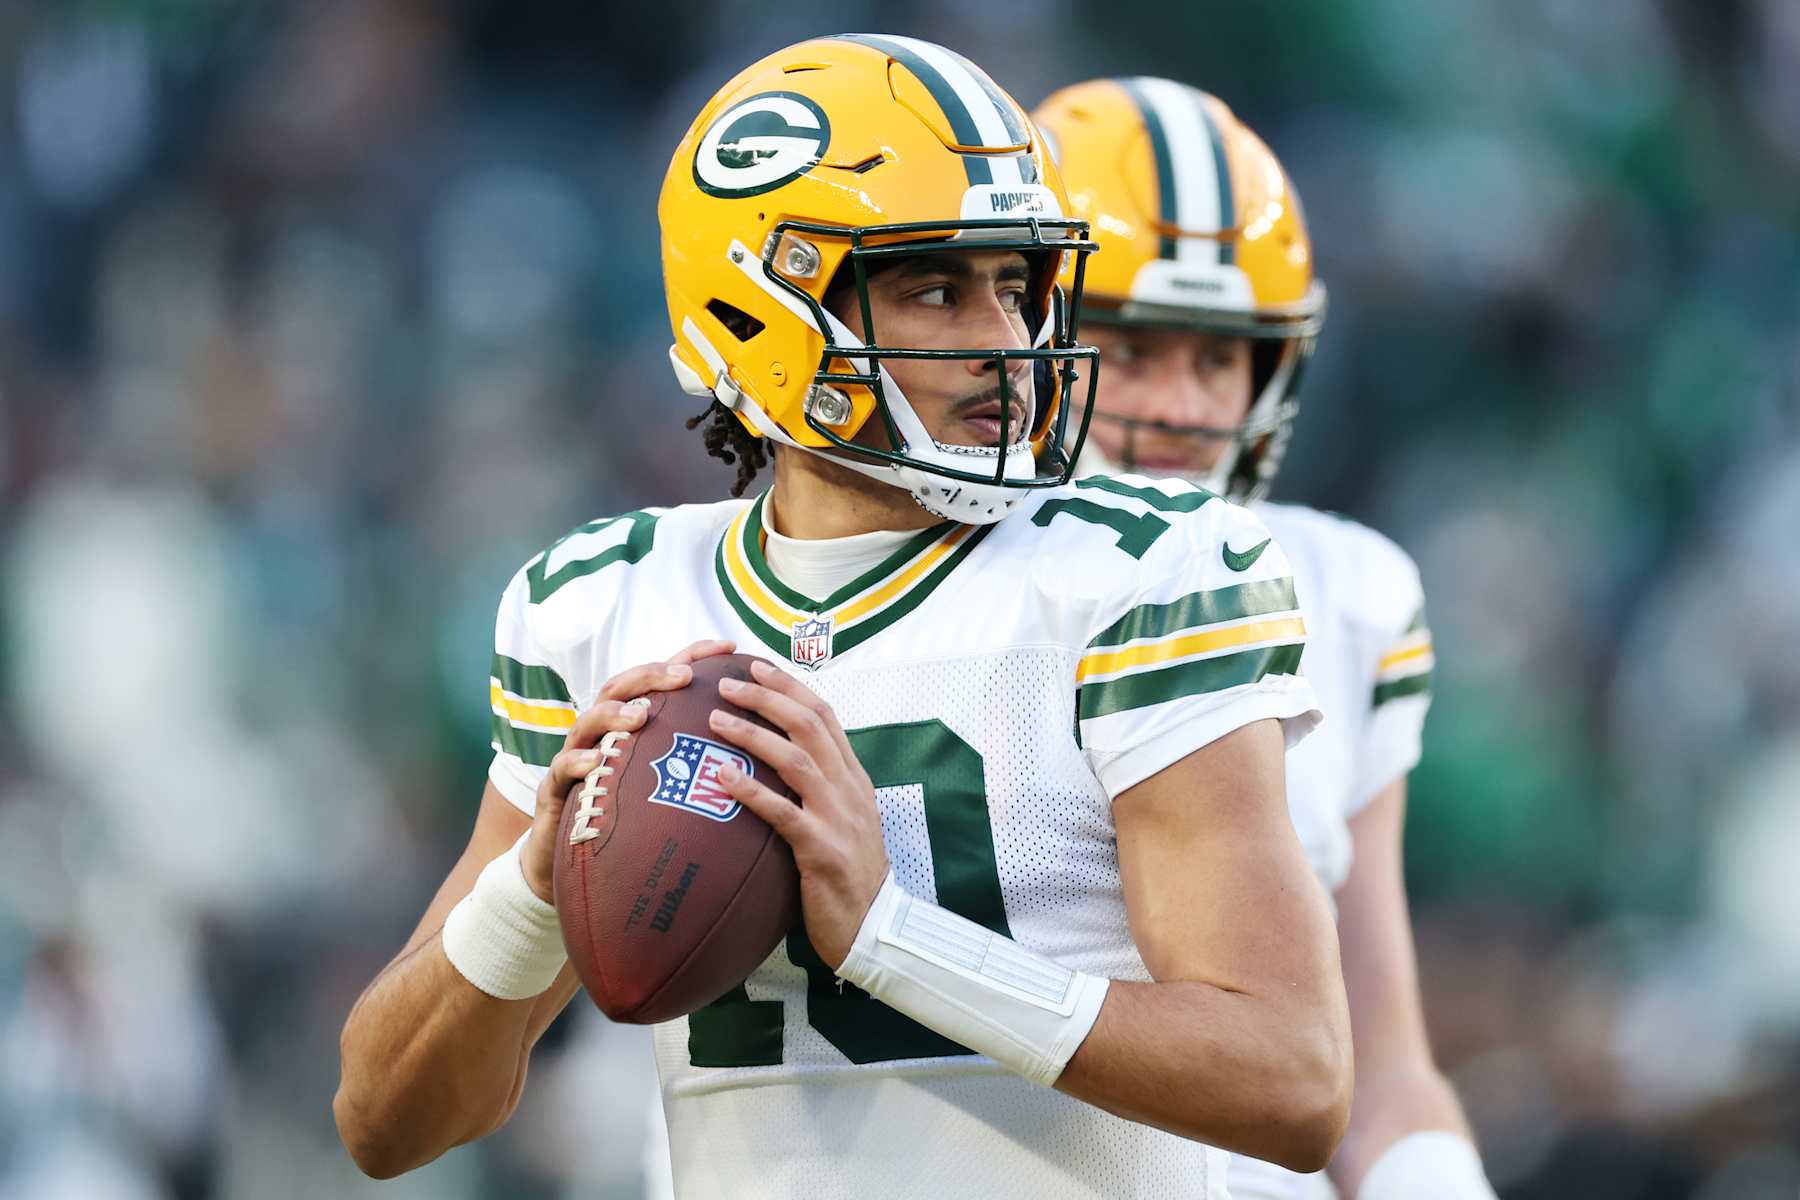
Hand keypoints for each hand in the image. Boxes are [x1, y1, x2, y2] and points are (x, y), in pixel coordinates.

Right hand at [521, 639, 735, 901]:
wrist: (572, 864)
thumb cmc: (631, 821)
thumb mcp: (670, 788)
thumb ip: (704, 764)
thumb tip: (767, 754)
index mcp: (635, 723)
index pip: (663, 679)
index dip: (694, 657)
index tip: (730, 647)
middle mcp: (605, 731)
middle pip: (623, 686)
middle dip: (652, 675)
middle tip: (684, 676)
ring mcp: (577, 754)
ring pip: (589, 720)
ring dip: (615, 713)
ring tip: (642, 715)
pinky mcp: (555, 788)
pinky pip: (562, 769)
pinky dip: (578, 761)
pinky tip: (596, 761)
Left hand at [706, 659, 889, 969]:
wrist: (874, 926)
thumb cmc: (848, 876)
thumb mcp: (843, 820)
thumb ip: (820, 788)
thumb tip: (778, 760)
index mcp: (853, 778)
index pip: (824, 716)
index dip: (791, 687)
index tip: (758, 667)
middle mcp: (849, 789)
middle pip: (809, 726)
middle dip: (768, 698)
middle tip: (729, 683)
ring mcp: (838, 818)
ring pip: (796, 760)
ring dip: (754, 734)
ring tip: (716, 720)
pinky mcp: (822, 850)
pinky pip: (784, 813)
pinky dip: (752, 791)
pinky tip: (723, 778)